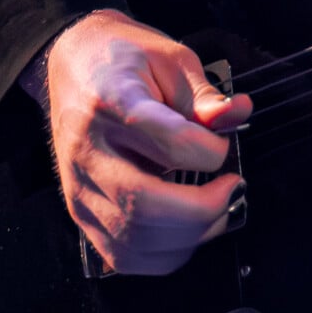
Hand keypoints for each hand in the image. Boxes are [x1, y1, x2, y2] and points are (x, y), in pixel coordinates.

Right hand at [37, 10, 252, 274]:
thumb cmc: (123, 57)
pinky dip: (163, 255)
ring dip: (187, 236)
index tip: (224, 144)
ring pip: (133, 239)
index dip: (211, 151)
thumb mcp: (171, 58)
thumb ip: (205, 95)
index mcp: (113, 104)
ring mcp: (80, 189)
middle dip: (203, 209)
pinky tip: (186, 230)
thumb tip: (240, 114)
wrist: (72, 63)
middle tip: (232, 189)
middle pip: (145, 205)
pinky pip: (122, 255)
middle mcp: (89, 153)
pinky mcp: (79, 213)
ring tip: (215, 209)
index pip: (170, 144)